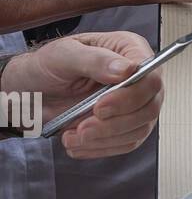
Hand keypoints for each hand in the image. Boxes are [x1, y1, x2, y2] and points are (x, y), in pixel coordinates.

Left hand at [1, 31, 162, 156]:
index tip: (100, 107)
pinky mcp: (127, 126)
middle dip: (114, 124)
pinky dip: (101, 148)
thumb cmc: (48, 66)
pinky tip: (79, 142)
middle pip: (149, 108)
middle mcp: (139, 77)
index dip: (129, 97)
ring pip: (138, 130)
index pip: (150, 78)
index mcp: (129, 50)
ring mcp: (136, 104)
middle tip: (84, 128)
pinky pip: (126, 143)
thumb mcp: (64, 55)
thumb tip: (127, 69)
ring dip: (105, 138)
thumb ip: (96, 60)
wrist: (34, 90)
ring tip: (74, 136)